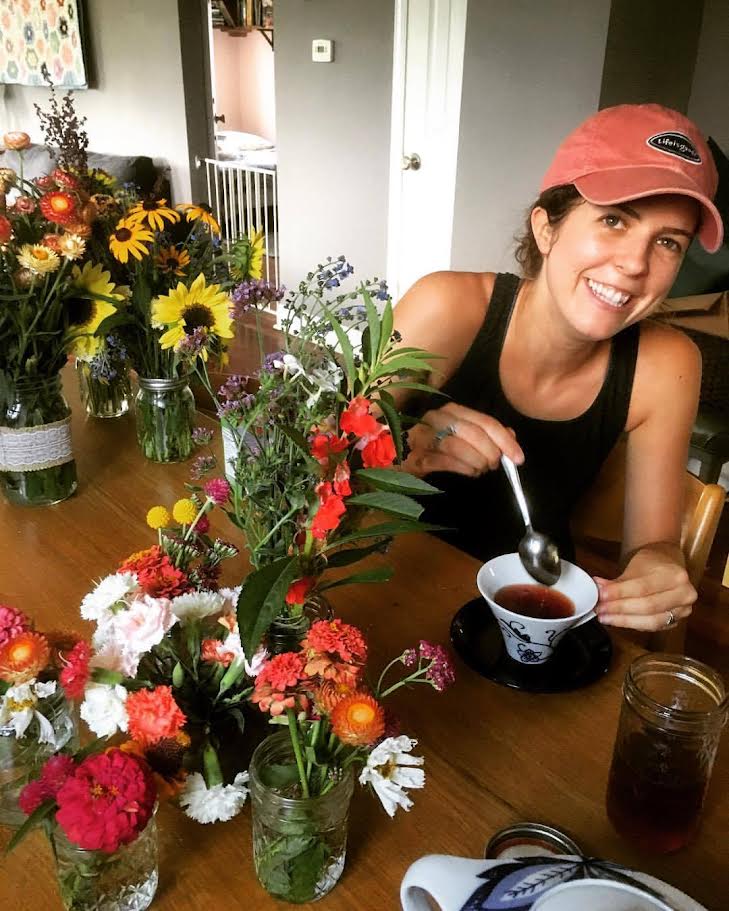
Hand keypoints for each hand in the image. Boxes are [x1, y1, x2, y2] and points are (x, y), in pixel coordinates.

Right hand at [403, 402, 523, 477]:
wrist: (396, 455)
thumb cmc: (433, 445)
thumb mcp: (461, 435)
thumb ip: (486, 433)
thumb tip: (511, 435)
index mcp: (451, 410)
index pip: (484, 422)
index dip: (505, 440)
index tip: (518, 458)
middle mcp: (436, 418)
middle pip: (472, 433)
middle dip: (490, 452)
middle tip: (494, 465)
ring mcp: (422, 436)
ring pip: (456, 445)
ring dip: (476, 461)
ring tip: (481, 470)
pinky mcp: (413, 455)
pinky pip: (442, 460)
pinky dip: (462, 467)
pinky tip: (470, 472)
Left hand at [595, 544, 695, 631]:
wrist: (667, 564)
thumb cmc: (651, 564)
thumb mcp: (634, 567)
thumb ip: (616, 582)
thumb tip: (597, 589)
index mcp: (676, 575)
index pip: (642, 587)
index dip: (619, 593)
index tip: (601, 596)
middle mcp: (684, 593)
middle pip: (647, 606)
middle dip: (619, 609)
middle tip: (600, 609)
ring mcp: (683, 610)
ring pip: (651, 621)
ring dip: (624, 620)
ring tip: (605, 617)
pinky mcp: (677, 622)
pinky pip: (652, 627)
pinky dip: (633, 624)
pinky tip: (618, 620)